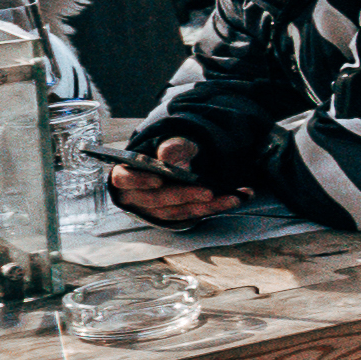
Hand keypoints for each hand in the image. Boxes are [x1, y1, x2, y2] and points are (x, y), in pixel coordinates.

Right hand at [109, 155, 234, 224]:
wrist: (174, 164)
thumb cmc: (167, 153)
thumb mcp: (171, 143)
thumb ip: (171, 147)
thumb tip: (167, 157)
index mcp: (126, 175)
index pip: (124, 179)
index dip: (139, 180)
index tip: (158, 180)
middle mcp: (136, 196)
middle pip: (157, 200)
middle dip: (185, 196)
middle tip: (209, 192)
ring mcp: (153, 210)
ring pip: (177, 212)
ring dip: (206, 207)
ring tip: (233, 198)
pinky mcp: (172, 216)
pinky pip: (192, 214)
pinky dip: (214, 208)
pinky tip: (236, 199)